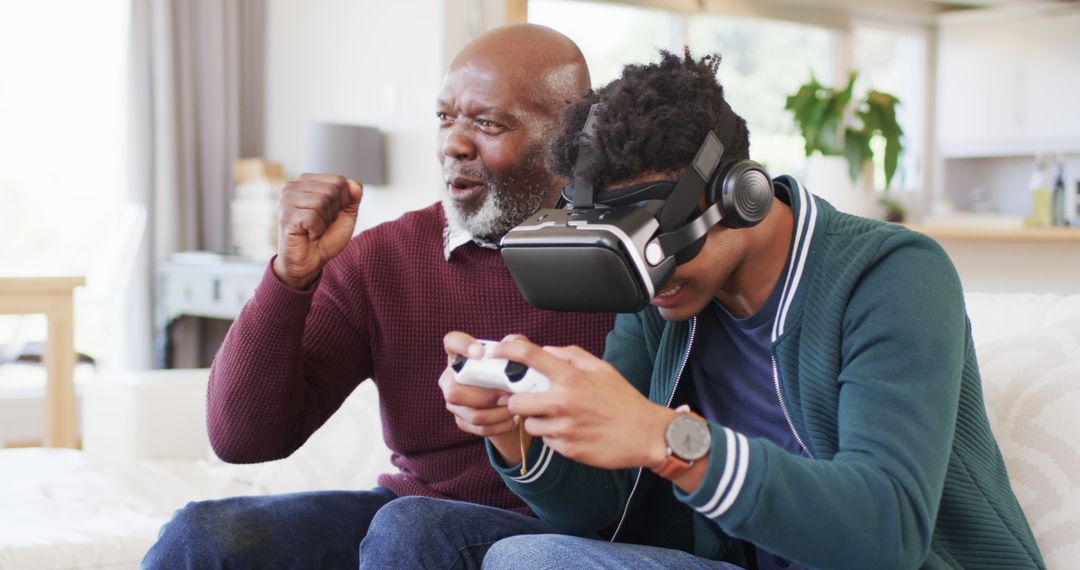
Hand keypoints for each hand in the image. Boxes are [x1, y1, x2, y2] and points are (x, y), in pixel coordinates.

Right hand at [273, 173, 362, 289]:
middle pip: (332, 189)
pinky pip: (313, 217)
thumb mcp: (346, 213)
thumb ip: (353, 196)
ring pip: (322, 202)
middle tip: (321, 224)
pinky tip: (308, 235)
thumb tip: (355, 185)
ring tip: (314, 229)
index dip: (344, 201)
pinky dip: (317, 230)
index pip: (339, 180)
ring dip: (325, 222)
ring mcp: (286, 200)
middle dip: (334, 211)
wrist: (309, 261)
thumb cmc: (325, 236)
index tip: (331, 215)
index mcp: (307, 181)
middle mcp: (293, 185)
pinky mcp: (286, 215)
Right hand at [440, 332, 525, 464]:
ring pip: (471, 413)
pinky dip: (499, 426)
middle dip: (485, 396)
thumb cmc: (509, 370)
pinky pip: (479, 428)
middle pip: (454, 391)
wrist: (508, 399)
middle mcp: (450, 378)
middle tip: (507, 395)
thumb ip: (516, 344)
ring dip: (498, 413)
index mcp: (460, 354)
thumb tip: (512, 344)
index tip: (480, 353)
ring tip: (515, 409)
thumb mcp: (515, 354)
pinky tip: (513, 420)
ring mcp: (453, 402)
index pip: (452, 342)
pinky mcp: (461, 420)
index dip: (462, 347)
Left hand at [492, 339, 675, 470]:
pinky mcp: (567, 449)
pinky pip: (546, 441)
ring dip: (538, 421)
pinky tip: (572, 431)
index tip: (497, 351)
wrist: (646, 435)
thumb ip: (571, 356)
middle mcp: (563, 402)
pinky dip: (553, 436)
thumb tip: (546, 351)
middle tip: (531, 400)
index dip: (507, 350)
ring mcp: (563, 429)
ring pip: (529, 424)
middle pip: (515, 402)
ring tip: (559, 418)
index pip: (529, 356)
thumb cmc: (625, 401)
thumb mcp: (602, 369)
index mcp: (571, 378)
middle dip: (519, 401)